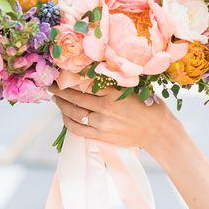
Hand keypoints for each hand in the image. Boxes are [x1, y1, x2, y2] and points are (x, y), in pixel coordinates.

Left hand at [49, 84, 180, 153]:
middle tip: (50, 85)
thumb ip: (116, 83)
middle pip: (74, 97)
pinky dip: (67, 121)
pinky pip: (77, 128)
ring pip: (73, 113)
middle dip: (59, 90)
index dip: (71, 78)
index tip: (62, 73)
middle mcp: (105, 108)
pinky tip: (64, 115)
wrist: (158, 132)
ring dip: (61, 105)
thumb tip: (98, 73)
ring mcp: (101, 123)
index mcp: (113, 93)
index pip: (85, 82)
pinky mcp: (101, 136)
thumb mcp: (135, 89)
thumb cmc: (150, 107)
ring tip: (55, 99)